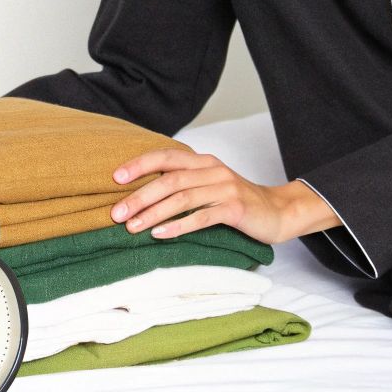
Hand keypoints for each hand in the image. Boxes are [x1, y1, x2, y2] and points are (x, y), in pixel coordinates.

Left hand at [110, 148, 291, 244]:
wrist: (277, 212)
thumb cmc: (235, 202)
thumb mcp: (208, 186)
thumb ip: (182, 184)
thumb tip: (139, 195)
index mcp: (203, 161)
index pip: (166, 157)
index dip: (139, 165)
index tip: (115, 178)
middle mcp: (213, 170)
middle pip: (170, 179)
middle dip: (140, 196)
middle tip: (116, 214)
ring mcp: (225, 188)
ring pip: (183, 197)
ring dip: (154, 213)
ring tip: (132, 227)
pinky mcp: (235, 208)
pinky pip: (202, 217)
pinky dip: (179, 225)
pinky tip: (160, 234)